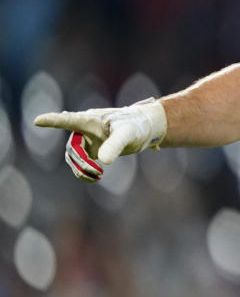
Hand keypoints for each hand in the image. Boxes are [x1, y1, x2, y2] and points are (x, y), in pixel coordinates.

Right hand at [34, 99, 166, 181]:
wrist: (145, 128)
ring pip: (74, 157)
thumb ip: (115, 145)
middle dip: (81, 162)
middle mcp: (84, 128)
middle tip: (97, 172)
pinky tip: (95, 177)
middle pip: (72, 148)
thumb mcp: (128, 134)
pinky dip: (84, 171)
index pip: (67, 120)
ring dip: (82, 169)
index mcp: (90, 119)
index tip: (37, 121)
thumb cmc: (136, 125)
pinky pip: (80, 162)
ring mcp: (86, 139)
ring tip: (97, 176)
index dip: (52, 121)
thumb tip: (102, 161)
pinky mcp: (91, 148)